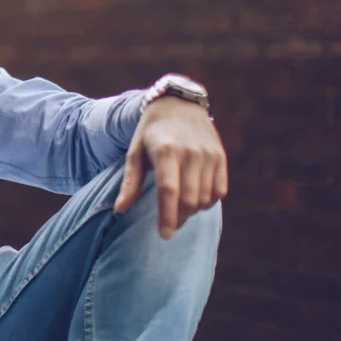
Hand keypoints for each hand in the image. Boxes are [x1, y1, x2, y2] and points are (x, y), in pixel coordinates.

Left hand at [113, 96, 227, 238]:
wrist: (178, 105)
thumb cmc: (151, 133)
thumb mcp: (135, 152)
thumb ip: (130, 182)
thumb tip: (120, 210)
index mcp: (166, 150)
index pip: (169, 191)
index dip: (167, 216)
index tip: (164, 235)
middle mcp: (191, 152)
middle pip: (189, 199)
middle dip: (179, 219)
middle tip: (169, 225)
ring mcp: (209, 155)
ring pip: (205, 198)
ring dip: (192, 212)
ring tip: (179, 211)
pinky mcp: (220, 157)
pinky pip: (219, 191)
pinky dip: (207, 202)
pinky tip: (194, 199)